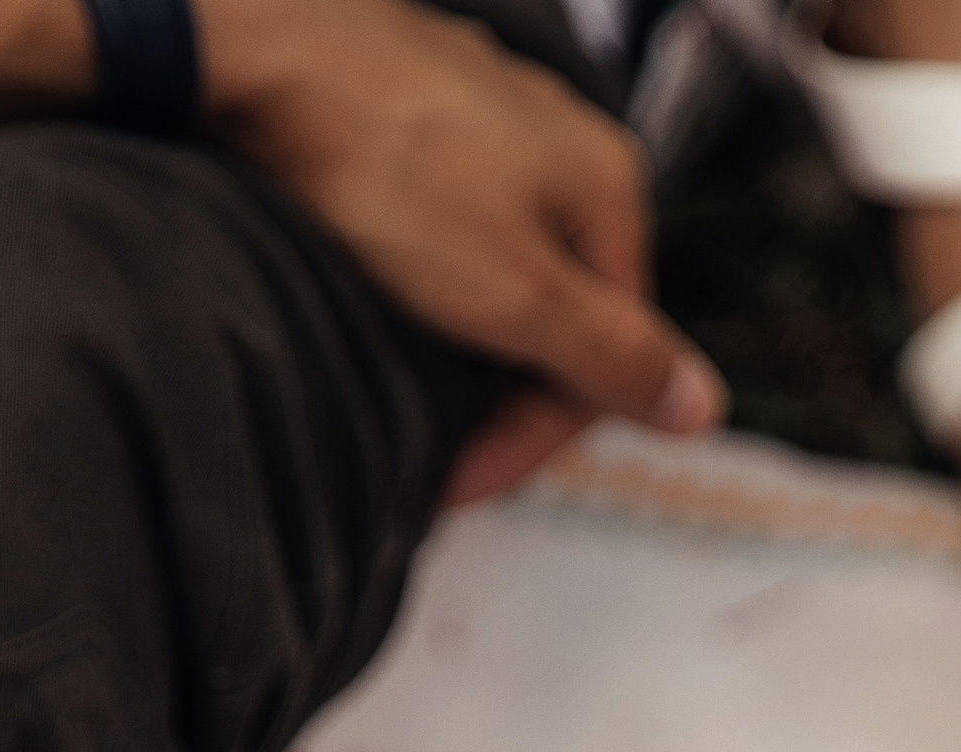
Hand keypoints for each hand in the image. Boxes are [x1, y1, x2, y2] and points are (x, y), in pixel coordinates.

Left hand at [203, 0, 722, 499]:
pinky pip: (441, 221)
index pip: (608, 356)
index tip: (459, 484)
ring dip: (457, 346)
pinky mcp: (414, 106)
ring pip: (499, 268)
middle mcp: (562, 142)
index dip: (534, 440)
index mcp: (608, 188)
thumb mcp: (515, 293)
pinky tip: (374, 293)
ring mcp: (487, 117)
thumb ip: (613, 355)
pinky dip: (418, 278)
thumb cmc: (388, 169)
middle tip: (427, 453)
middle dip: (495, 397)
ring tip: (397, 384)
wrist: (255, 57)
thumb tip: (705, 406)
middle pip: (557, 312)